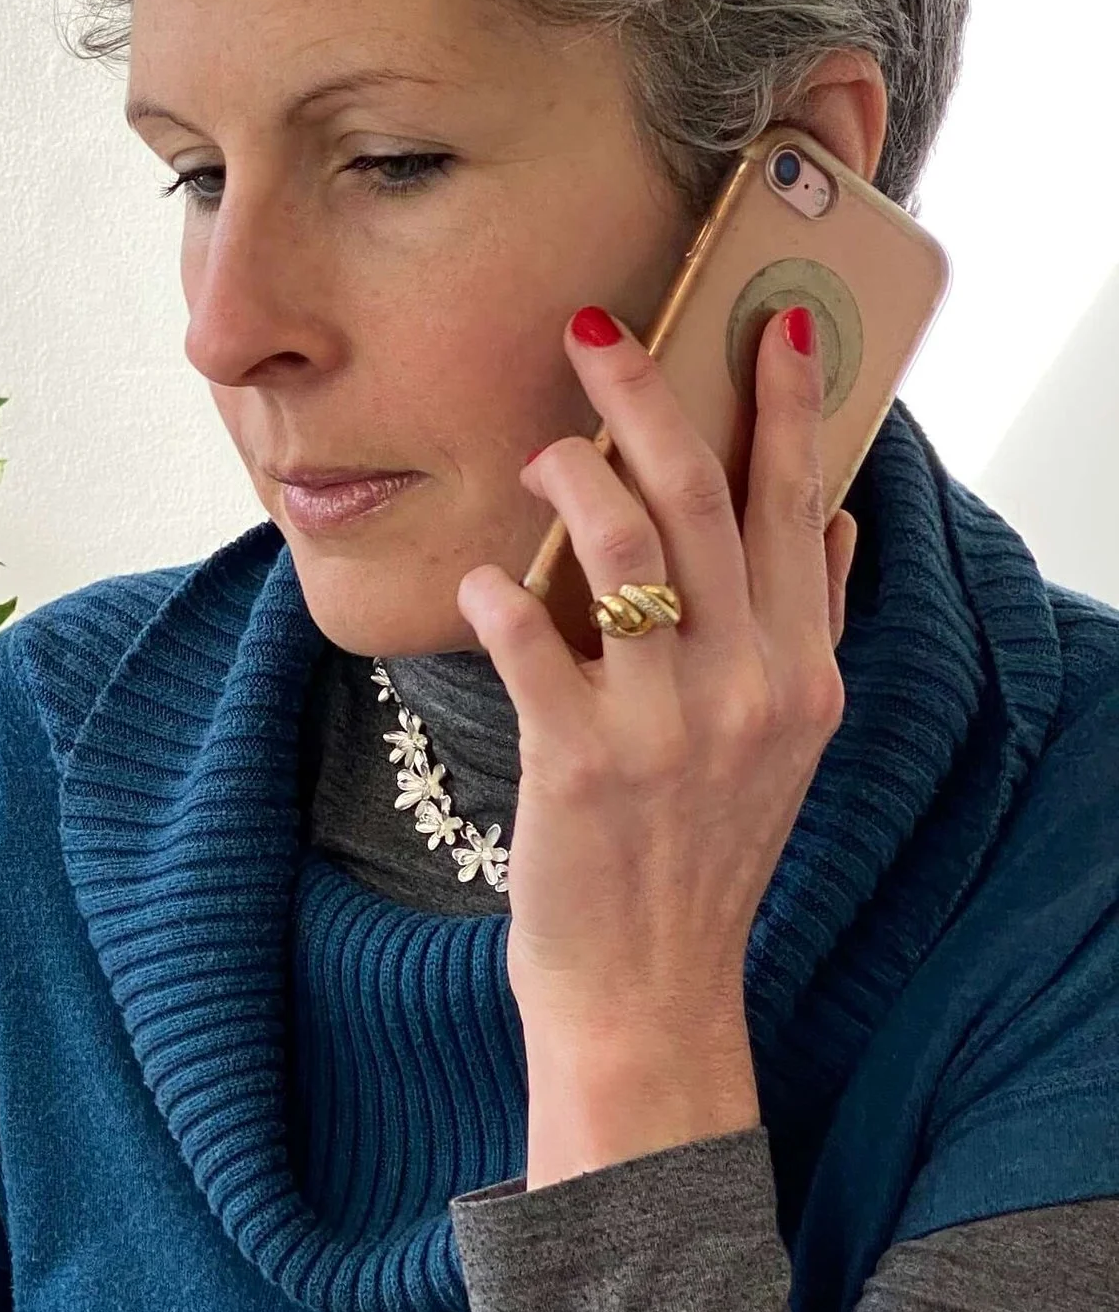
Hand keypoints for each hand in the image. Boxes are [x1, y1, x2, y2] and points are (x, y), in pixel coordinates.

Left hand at [455, 301, 856, 1189]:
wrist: (648, 990)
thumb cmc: (699, 859)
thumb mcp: (785, 744)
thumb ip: (804, 627)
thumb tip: (833, 521)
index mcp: (800, 671)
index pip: (799, 504)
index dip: (788, 403)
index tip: (775, 320)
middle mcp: (746, 686)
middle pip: (701, 496)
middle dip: (648, 394)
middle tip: (597, 330)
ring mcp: (664, 725)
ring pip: (620, 547)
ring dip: (570, 476)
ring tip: (540, 456)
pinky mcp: (577, 763)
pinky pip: (529, 640)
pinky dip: (496, 592)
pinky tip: (477, 579)